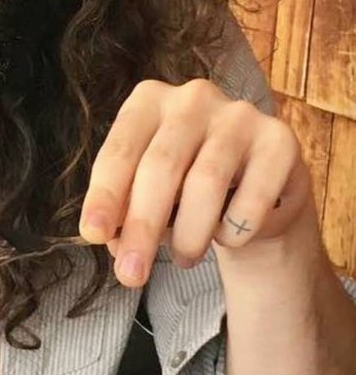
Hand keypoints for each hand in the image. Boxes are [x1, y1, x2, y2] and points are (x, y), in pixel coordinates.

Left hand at [78, 78, 313, 286]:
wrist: (256, 189)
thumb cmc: (185, 187)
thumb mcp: (146, 194)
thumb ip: (124, 212)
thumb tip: (113, 242)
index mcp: (148, 101)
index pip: (119, 150)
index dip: (105, 194)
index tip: (93, 235)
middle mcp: (193, 98)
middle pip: (161, 167)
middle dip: (142, 227)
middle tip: (131, 275)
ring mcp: (240, 115)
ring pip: (205, 183)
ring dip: (189, 235)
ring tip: (184, 259)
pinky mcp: (279, 141)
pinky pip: (251, 198)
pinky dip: (233, 230)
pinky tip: (227, 237)